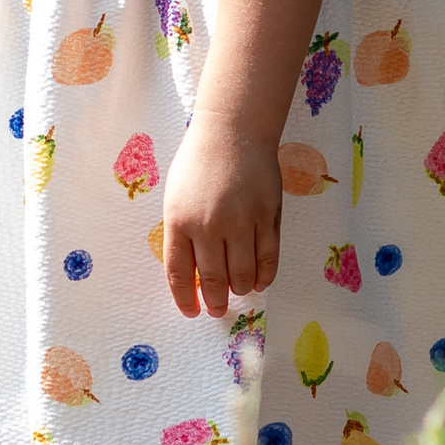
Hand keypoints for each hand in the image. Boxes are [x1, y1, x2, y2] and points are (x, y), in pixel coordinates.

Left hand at [160, 125, 280, 317]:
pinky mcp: (267, 217)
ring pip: (242, 274)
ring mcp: (240, 222)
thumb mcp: (176, 197)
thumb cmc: (198, 164)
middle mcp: (208, 226)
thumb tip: (190, 271)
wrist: (232, 133)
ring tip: (238, 292)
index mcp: (179, 222)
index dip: (185, 298)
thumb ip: (182, 232)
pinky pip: (268, 258)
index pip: (179, 273)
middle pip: (213, 279)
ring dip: (240, 289)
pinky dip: (264, 276)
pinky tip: (259, 282)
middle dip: (215, 301)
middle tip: (217, 310)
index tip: (191, 311)